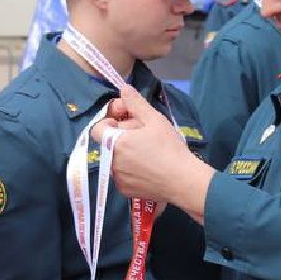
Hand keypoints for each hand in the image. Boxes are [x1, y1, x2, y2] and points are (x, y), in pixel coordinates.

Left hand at [93, 85, 214, 218]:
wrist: (183, 181)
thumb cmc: (169, 147)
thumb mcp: (154, 120)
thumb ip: (136, 103)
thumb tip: (123, 88)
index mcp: (114, 142)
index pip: (97, 129)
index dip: (110, 122)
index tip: (127, 122)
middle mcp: (110, 162)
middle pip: (108, 143)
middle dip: (121, 136)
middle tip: (143, 135)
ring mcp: (117, 179)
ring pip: (114, 159)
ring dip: (125, 153)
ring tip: (147, 151)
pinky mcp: (125, 191)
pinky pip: (121, 175)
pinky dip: (130, 169)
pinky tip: (148, 167)